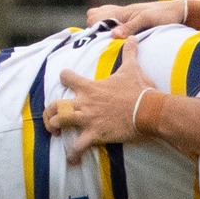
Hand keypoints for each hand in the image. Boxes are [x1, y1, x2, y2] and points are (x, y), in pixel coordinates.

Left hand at [45, 37, 157, 161]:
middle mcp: (85, 102)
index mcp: (90, 87)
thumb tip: (131, 37)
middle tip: (51, 117)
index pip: (67, 77)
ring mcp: (88, 119)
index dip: (65, 77)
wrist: (150, 110)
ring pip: (60, 122)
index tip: (66, 80)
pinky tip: (72, 161)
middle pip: (55, 105)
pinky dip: (73, 154)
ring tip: (55, 134)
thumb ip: (130, 53)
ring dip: (55, 127)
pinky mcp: (95, 134)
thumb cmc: (141, 91)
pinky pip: (78, 146)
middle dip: (49, 111)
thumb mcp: (133, 69)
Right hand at [85, 0, 188, 37]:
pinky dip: (110, 26)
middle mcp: (119, 12)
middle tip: (107, 39)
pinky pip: (112, 20)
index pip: (93, 17)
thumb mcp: (147, 21)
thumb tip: (113, 35)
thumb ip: (130, 27)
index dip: (95, 28)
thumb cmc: (164, 15)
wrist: (179, 11)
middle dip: (95, 27)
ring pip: (101, 17)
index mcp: (121, 12)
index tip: (104, 38)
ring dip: (102, 26)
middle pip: (93, 16)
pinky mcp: (131, 19)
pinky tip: (118, 35)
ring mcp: (124, 15)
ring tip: (112, 38)